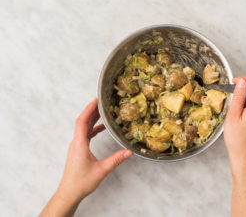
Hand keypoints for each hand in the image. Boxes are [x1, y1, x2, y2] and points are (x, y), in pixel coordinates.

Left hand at [40, 98, 132, 216]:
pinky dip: (93, 129)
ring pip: (83, 128)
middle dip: (91, 110)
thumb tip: (128, 151)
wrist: (69, 192)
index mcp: (79, 144)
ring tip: (102, 111)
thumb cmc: (81, 182)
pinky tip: (101, 128)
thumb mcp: (101, 170)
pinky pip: (85, 135)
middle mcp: (76, 143)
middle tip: (101, 101)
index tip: (95, 100)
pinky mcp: (78, 150)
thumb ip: (116, 160)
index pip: (82, 121)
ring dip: (92, 119)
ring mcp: (76, 146)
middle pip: (82, 122)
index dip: (88, 109)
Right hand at [224, 77, 245, 166]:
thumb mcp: (233, 115)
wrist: (245, 156)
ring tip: (234, 109)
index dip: (245, 79)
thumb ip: (238, 97)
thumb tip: (241, 82)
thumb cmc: (237, 139)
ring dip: (244, 97)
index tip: (233, 82)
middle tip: (231, 97)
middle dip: (243, 89)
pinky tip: (238, 114)